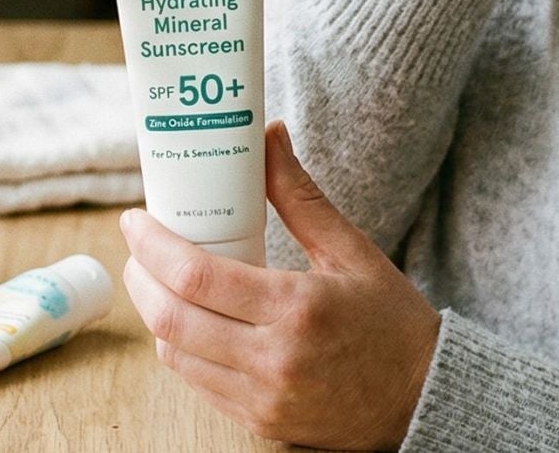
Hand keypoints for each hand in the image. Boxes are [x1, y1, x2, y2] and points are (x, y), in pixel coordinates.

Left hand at [120, 122, 441, 450]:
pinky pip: (197, 383)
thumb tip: (268, 136)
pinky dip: (182, 347)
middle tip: (138, 248)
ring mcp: (263, 398)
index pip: (196, 277)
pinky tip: (190, 319)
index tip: (135, 220)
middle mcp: (274, 359)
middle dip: (140, 278)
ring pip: (176, 355)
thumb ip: (299, 196)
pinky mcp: (260, 422)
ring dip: (155, 313)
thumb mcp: (352, 251)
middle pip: (172, 319)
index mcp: (297, 308)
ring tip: (160, 280)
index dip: (151, 245)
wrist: (424, 399)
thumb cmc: (392, 322)